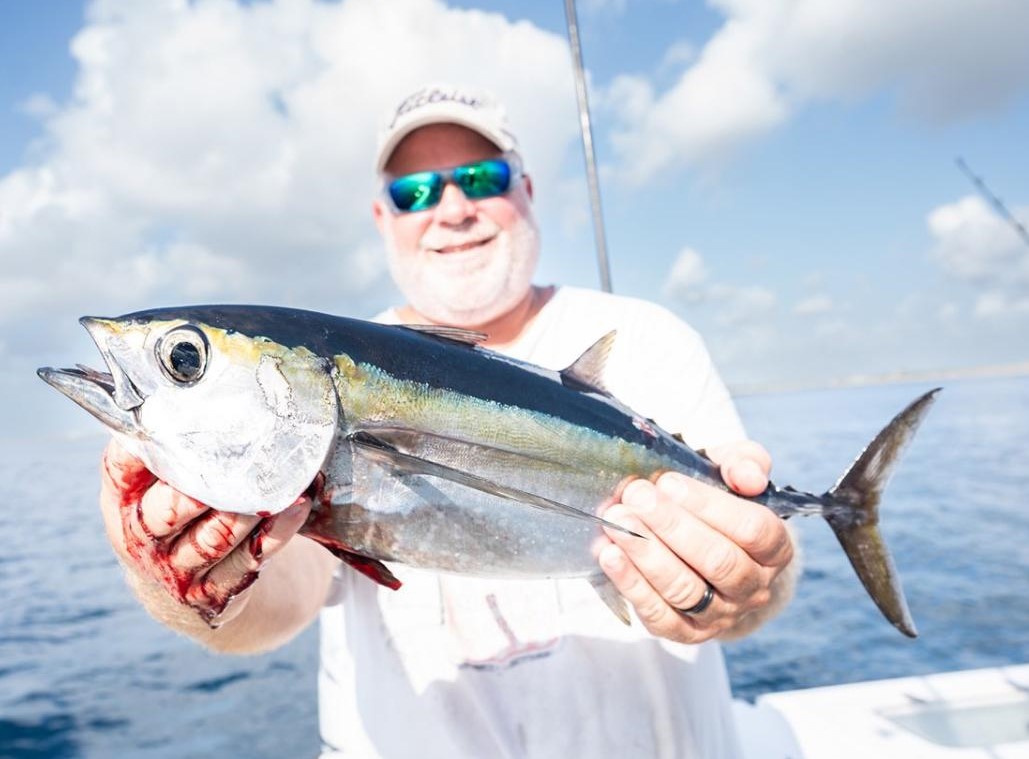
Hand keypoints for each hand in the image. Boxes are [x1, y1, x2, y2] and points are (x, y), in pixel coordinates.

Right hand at [99, 440, 311, 625]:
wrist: (180, 589)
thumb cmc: (172, 510)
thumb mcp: (153, 482)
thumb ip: (167, 444)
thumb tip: (194, 379)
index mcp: (121, 499)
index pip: (121, 467)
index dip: (143, 445)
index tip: (170, 420)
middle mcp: (142, 536)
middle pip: (170, 508)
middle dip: (202, 484)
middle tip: (234, 457)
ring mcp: (178, 569)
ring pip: (216, 536)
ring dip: (250, 508)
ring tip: (280, 481)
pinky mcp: (216, 591)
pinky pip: (250, 559)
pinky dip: (277, 532)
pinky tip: (297, 506)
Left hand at [597, 440, 793, 642]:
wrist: (707, 552)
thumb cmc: (718, 505)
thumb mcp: (732, 474)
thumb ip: (745, 464)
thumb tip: (748, 477)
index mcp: (775, 549)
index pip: (752, 530)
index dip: (709, 505)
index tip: (667, 481)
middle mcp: (754, 588)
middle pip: (718, 562)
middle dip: (671, 526)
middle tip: (635, 496)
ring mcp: (721, 615)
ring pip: (685, 590)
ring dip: (646, 553)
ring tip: (616, 520)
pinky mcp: (686, 633)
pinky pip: (658, 614)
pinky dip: (631, 584)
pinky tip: (609, 553)